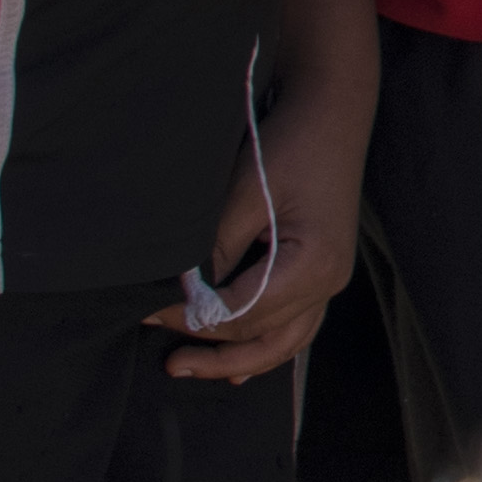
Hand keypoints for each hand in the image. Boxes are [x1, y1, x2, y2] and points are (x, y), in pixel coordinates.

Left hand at [154, 166, 352, 381]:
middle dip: (212, 352)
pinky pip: (295, 325)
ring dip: (238, 358)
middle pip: (263, 337)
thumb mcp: (243, 196)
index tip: (150, 312)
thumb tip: (182, 296)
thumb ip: (215, 252)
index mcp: (313, 265)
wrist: (331, 112)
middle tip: (168, 363)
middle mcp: (330, 281)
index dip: (193, 319)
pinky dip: (265, 345)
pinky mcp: (324, 270)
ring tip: (192, 368)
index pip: (242, 313)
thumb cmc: (289, 146)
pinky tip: (240, 366)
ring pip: (283, 342)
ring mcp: (332, 279)